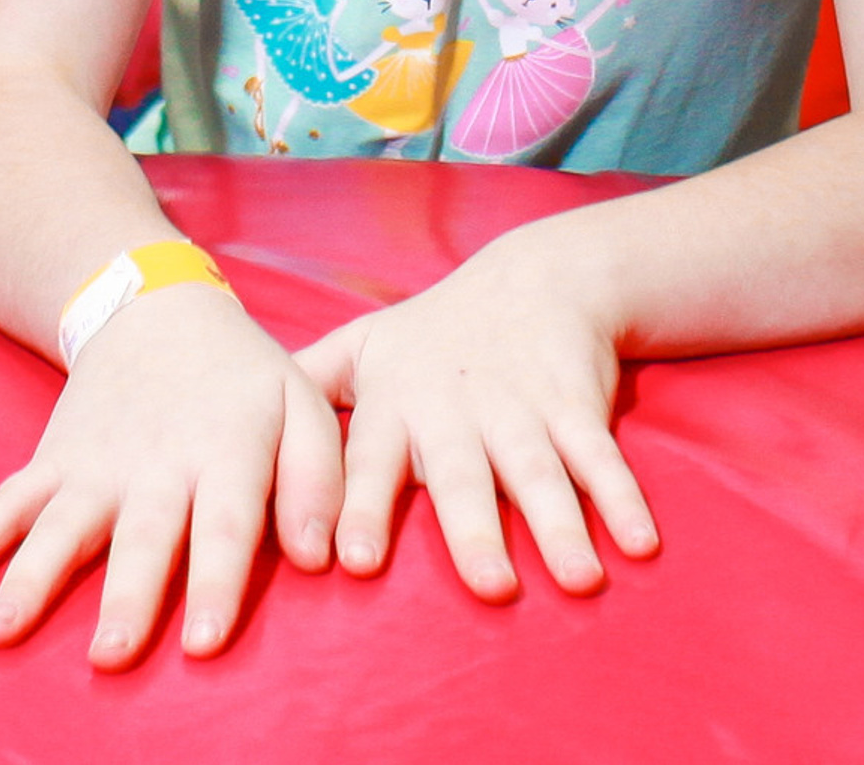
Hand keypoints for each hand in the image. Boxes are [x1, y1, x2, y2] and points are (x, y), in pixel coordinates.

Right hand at [0, 282, 341, 667]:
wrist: (161, 313)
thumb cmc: (245, 379)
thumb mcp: (301, 405)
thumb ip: (316, 478)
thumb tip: (319, 558)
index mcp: (230, 450)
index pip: (228, 523)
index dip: (217, 582)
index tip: (205, 643)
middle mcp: (161, 463)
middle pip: (144, 535)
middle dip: (128, 596)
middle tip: (112, 655)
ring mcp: (99, 463)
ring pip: (63, 523)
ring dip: (31, 575)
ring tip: (2, 629)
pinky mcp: (52, 461)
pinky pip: (8, 500)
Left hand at [296, 235, 657, 602]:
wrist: (540, 274)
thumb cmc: (436, 330)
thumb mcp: (365, 344)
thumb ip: (304, 386)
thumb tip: (222, 429)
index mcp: (398, 404)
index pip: (374, 460)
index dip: (366, 507)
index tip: (357, 561)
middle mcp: (459, 411)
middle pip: (466, 477)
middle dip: (476, 532)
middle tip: (490, 589)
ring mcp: (523, 408)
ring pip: (541, 472)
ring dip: (563, 524)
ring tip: (578, 579)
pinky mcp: (577, 406)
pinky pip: (601, 456)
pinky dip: (624, 497)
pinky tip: (641, 542)